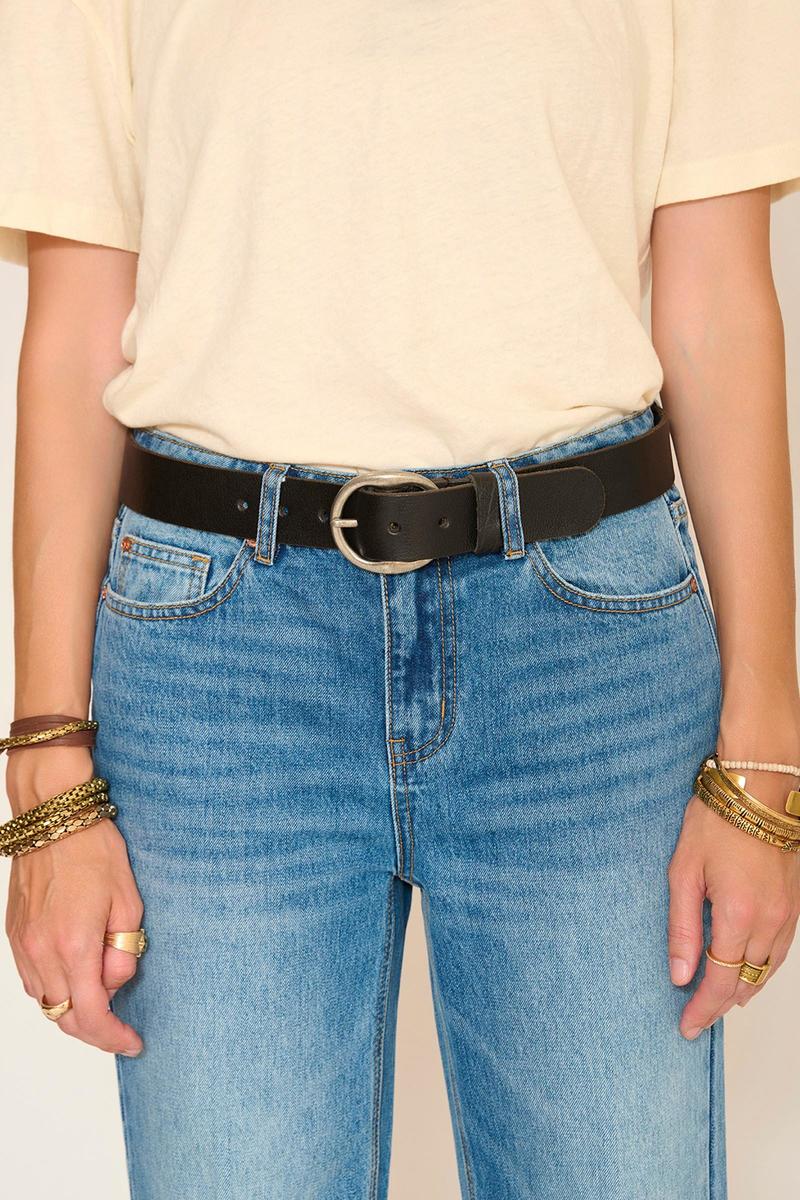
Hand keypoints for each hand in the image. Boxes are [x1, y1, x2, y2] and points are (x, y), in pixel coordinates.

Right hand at [4, 746, 143, 1055]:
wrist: (52, 818)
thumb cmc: (94, 850)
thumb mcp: (128, 900)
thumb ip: (124, 949)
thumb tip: (115, 981)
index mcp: (75, 946)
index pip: (91, 1015)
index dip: (113, 1037)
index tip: (133, 1042)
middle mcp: (42, 953)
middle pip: (65, 1017)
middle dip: (96, 1030)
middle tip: (122, 1029)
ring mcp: (23, 946)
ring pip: (46, 1002)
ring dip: (74, 1010)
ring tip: (103, 998)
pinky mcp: (14, 935)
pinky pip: (32, 980)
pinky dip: (55, 989)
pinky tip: (77, 976)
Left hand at [667, 768, 799, 1038]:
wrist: (758, 788)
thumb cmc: (716, 821)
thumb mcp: (682, 872)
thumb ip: (681, 928)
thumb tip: (679, 975)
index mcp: (736, 915)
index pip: (720, 982)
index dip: (702, 1010)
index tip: (686, 1026)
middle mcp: (768, 922)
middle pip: (745, 983)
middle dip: (720, 1005)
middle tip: (695, 1017)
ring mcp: (787, 914)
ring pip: (767, 971)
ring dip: (743, 990)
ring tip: (718, 1003)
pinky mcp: (795, 904)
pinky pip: (781, 952)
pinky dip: (762, 969)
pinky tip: (747, 972)